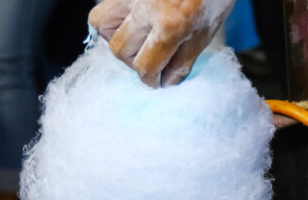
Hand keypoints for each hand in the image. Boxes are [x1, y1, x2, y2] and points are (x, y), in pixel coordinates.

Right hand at [89, 0, 234, 86]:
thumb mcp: (205, 33)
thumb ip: (183, 61)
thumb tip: (165, 83)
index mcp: (171, 25)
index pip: (145, 66)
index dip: (150, 80)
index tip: (156, 80)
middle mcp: (146, 8)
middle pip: (120, 49)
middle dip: (133, 61)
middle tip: (150, 57)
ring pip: (102, 24)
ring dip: (116, 38)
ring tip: (135, 39)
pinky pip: (104, 7)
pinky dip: (111, 18)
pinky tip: (127, 22)